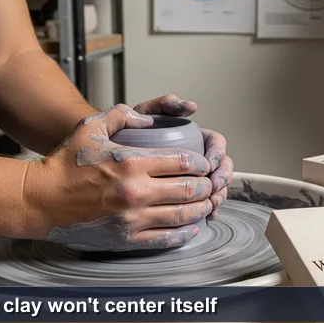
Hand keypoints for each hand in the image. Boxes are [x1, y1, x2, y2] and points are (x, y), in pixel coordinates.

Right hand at [23, 104, 213, 250]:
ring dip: (201, 209)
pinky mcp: (126, 238)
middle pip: (190, 189)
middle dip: (207, 186)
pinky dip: (185, 233)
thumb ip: (123, 115)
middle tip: (210, 184)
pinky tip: (191, 226)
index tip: (205, 164)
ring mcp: (132, 218)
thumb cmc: (65, 163)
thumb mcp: (92, 126)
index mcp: (132, 162)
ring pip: (184, 215)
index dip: (202, 163)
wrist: (39, 200)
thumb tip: (150, 119)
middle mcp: (136, 191)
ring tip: (205, 203)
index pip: (184, 162)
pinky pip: (166, 238)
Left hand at [133, 95, 232, 218]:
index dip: (218, 154)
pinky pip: (202, 207)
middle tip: (212, 187)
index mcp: (190, 137)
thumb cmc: (121, 137)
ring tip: (210, 204)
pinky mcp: (182, 199)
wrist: (102, 162)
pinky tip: (206, 218)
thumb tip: (191, 107)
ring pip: (217, 188)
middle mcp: (194, 157)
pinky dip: (208, 212)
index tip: (210, 164)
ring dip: (218, 196)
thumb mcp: (143, 115)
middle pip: (222, 168)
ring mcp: (190, 179)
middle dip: (221, 179)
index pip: (216, 144)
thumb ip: (164, 105)